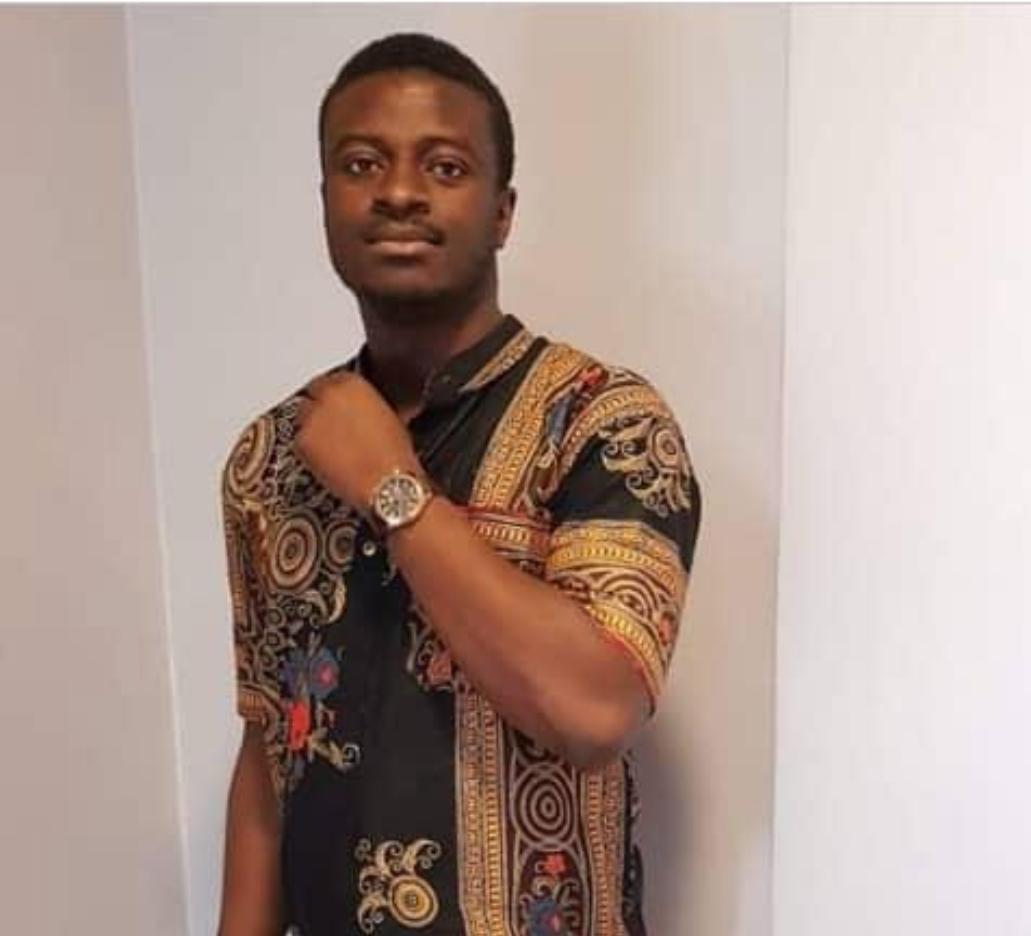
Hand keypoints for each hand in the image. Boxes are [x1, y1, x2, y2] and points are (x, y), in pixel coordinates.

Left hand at [294, 372, 420, 514]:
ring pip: (303, 417)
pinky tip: (328, 459)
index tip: (337, 405)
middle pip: (312, 395)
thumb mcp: (391, 416)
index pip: (331, 378)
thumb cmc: (393, 455)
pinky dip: (309, 449)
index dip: (334, 395)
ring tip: (332, 445)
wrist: (387, 483)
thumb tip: (367, 406)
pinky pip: (300, 441)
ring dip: (314, 427)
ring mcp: (311, 419)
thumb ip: (369, 403)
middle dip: (320, 408)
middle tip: (331, 426)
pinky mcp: (301, 443)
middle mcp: (328, 396)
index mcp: (351, 383)